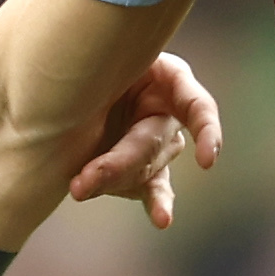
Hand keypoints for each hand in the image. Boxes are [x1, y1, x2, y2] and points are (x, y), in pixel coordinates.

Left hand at [65, 50, 224, 230]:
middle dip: (117, 164)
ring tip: (80, 189)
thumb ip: (95, 69)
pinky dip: (155, 204)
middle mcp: (169, 112)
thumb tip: (79, 89)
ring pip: (145, 171)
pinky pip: (150, 189)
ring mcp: (157, 145)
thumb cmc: (85, 59)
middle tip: (82, 182)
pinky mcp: (143, 171)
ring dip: (113, 181)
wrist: (68, 82)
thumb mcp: (93, 56)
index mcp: (168, 77)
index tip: (206, 161)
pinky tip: (162, 219)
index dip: (206, 132)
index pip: (197, 106)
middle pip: (153, 145)